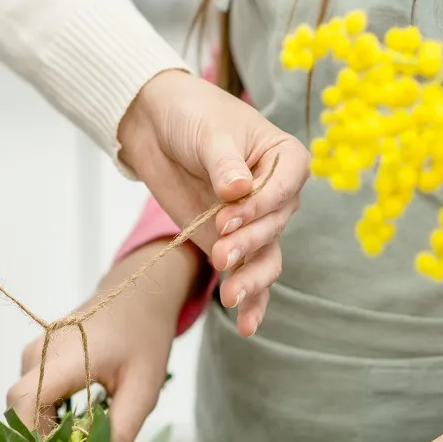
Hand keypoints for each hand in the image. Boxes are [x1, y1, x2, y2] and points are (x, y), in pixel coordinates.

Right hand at [7, 239, 200, 441]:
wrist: (139, 294)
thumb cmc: (144, 336)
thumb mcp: (143, 388)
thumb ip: (121, 429)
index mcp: (63, 356)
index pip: (23, 403)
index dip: (32, 439)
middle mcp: (39, 354)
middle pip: (21, 410)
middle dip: (43, 441)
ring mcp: (35, 354)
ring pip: (25, 405)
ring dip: (46, 429)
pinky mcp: (38, 358)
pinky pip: (31, 394)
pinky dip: (47, 415)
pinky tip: (77, 424)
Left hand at [117, 70, 309, 335]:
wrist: (156, 123)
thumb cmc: (191, 115)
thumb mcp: (209, 133)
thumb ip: (224, 164)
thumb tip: (238, 190)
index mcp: (285, 158)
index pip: (284, 190)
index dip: (258, 209)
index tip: (226, 217)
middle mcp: (277, 194)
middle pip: (273, 228)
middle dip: (247, 245)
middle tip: (219, 254)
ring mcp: (255, 222)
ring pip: (266, 257)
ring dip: (251, 278)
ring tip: (230, 296)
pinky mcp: (232, 243)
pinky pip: (249, 274)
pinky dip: (252, 301)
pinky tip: (247, 326)